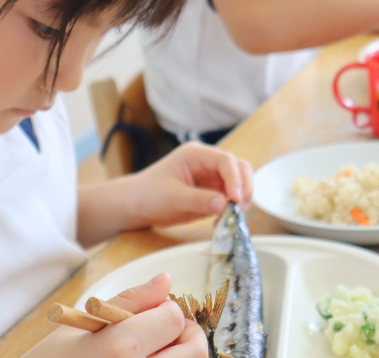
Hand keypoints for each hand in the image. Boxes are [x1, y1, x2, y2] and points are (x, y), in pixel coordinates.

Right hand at [26, 273, 206, 357]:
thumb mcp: (82, 325)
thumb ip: (129, 302)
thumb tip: (165, 280)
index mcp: (121, 348)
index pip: (174, 318)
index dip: (164, 311)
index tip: (150, 314)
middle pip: (195, 351)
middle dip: (184, 336)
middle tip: (161, 334)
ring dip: (177, 355)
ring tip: (150, 351)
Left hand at [126, 143, 253, 227]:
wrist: (135, 206)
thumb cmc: (147, 195)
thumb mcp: (171, 197)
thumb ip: (198, 200)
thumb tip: (224, 204)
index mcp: (196, 155)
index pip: (226, 161)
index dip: (235, 179)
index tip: (236, 200)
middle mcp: (207, 163)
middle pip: (239, 168)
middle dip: (243, 188)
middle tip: (238, 210)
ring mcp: (211, 178)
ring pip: (239, 184)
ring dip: (240, 201)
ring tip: (229, 219)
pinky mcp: (212, 193)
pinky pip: (230, 200)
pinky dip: (232, 210)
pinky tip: (221, 222)